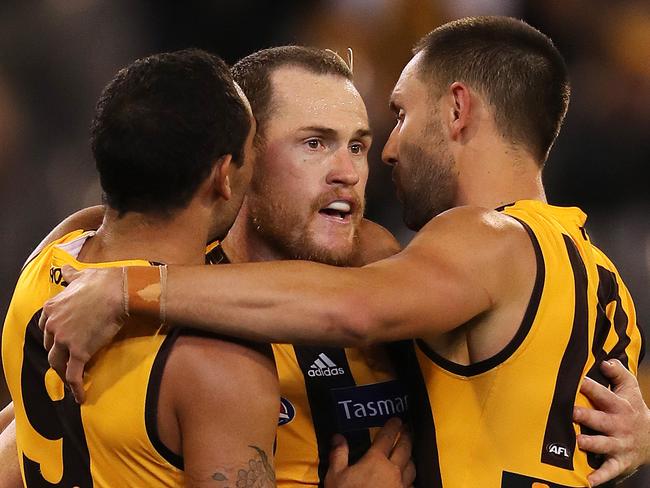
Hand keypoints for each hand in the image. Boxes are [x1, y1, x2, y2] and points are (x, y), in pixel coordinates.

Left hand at [39, 265, 124, 403]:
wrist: (117, 291)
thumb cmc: (103, 282)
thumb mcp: (81, 276)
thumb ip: (70, 276)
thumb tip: (64, 269)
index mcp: (51, 308)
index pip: (46, 328)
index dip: (54, 337)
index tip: (62, 343)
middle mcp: (53, 324)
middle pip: (51, 347)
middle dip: (58, 355)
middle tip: (68, 362)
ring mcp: (64, 340)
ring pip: (57, 363)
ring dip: (63, 373)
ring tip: (72, 380)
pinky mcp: (78, 352)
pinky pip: (73, 375)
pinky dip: (75, 388)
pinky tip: (80, 397)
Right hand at [324, 417, 414, 487]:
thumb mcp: (335, 476)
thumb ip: (339, 454)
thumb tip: (338, 437)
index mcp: (376, 460)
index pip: (387, 437)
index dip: (393, 426)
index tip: (398, 419)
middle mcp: (393, 470)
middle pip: (404, 448)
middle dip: (407, 437)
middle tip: (408, 429)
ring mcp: (401, 486)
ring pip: (412, 466)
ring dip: (411, 456)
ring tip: (409, 452)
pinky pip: (412, 485)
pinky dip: (411, 479)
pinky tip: (408, 479)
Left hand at [574, 359, 649, 485]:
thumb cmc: (631, 408)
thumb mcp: (630, 389)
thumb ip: (618, 373)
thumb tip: (606, 360)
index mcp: (618, 406)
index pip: (603, 394)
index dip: (590, 387)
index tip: (576, 382)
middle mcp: (618, 425)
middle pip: (600, 420)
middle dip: (586, 416)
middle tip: (571, 412)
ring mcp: (619, 444)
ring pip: (603, 444)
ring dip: (591, 443)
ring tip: (578, 441)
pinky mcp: (619, 461)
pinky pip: (609, 470)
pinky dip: (600, 476)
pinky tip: (588, 481)